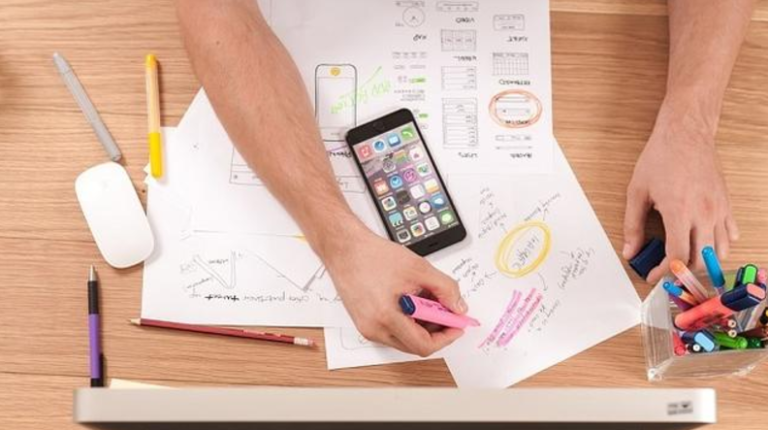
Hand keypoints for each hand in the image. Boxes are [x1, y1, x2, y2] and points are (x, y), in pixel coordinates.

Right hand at [323, 223, 466, 356]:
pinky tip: (412, 301)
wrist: (345, 249)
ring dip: (422, 326)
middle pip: (415, 345)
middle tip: (446, 312)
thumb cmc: (372, 256)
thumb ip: (445, 289)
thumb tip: (458, 307)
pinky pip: (392, 331)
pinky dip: (408, 321)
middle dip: (436, 331)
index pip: (424, 345)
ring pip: (404, 339)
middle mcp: (374, 329)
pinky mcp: (364, 323)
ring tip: (427, 301)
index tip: (457, 326)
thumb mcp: (419, 268)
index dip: (446, 337)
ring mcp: (367, 328)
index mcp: (386, 318)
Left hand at [623, 102, 738, 283]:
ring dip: (703, 262)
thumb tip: (630, 251)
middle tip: (666, 270)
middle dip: (682, 272)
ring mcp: (719, 210)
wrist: (686, 134)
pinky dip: (720, 245)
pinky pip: (731, 234)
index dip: (664, 272)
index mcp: (679, 212)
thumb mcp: (637, 192)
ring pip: (720, 252)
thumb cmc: (661, 158)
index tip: (652, 275)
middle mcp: (704, 214)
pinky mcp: (727, 204)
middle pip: (700, 261)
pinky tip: (704, 242)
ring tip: (685, 260)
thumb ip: (633, 225)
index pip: (677, 257)